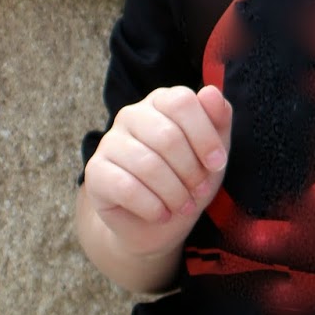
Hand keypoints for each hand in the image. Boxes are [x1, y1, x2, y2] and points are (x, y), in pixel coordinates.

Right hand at [83, 84, 231, 259]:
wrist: (157, 222)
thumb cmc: (187, 178)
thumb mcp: (212, 150)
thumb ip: (218, 120)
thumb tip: (211, 92)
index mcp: (160, 101)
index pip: (181, 101)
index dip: (205, 136)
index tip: (217, 164)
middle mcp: (131, 115)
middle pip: (168, 137)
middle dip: (191, 171)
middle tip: (199, 192)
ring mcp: (109, 141)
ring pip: (148, 165)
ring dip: (174, 194)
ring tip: (184, 206)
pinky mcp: (95, 171)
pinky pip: (127, 188)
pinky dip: (152, 207)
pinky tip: (162, 214)